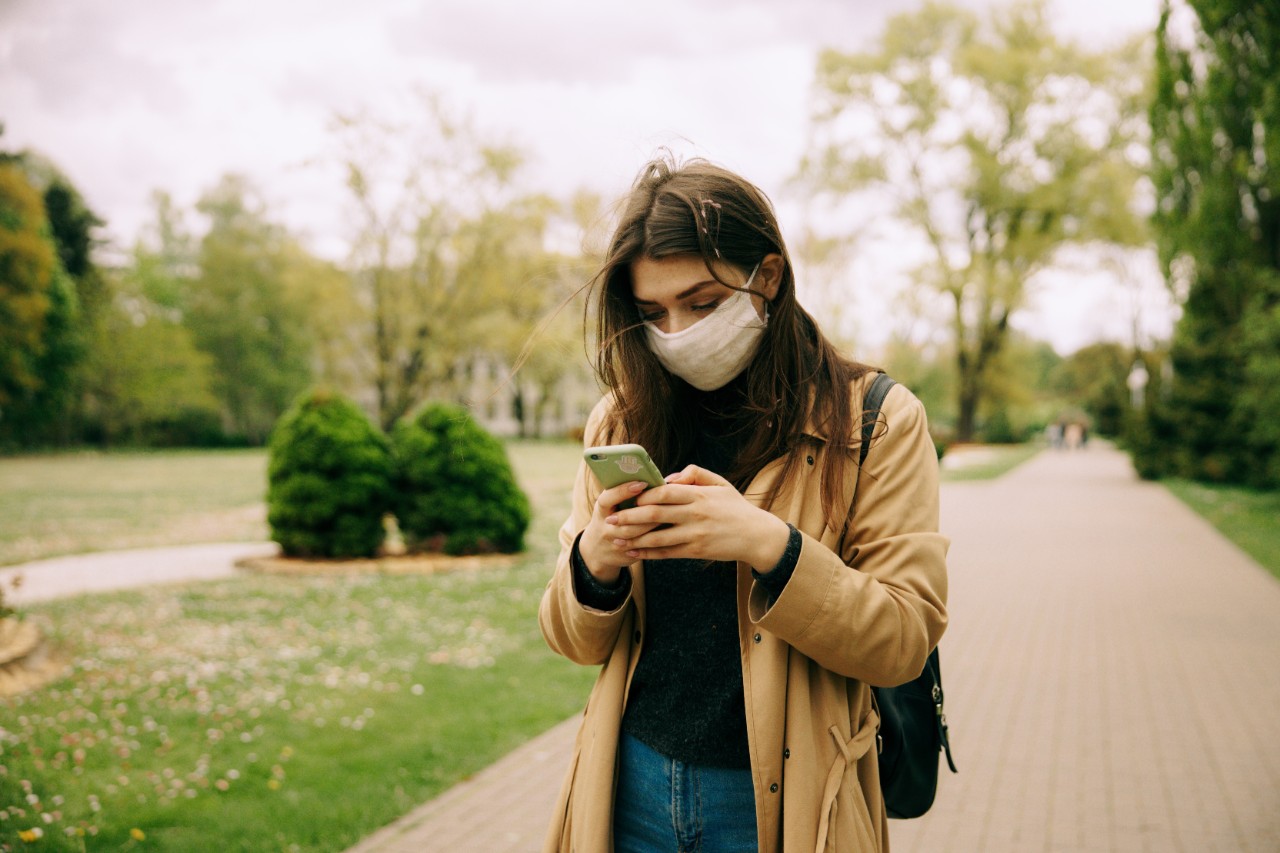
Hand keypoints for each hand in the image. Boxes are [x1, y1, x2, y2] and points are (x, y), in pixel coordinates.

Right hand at [577, 480, 663, 583]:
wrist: (597, 550)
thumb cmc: (611, 518)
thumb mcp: (610, 505)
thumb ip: (623, 492)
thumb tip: (648, 477)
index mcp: (601, 510)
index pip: (608, 499)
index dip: (623, 491)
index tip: (641, 483)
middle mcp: (605, 528)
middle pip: (626, 519)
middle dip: (647, 510)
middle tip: (665, 500)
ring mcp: (615, 544)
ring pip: (637, 535)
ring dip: (654, 525)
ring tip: (671, 515)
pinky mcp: (626, 555)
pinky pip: (644, 549)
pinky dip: (657, 540)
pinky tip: (670, 532)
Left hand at [609, 466, 790, 568]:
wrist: (757, 536)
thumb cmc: (736, 507)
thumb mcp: (720, 483)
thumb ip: (695, 474)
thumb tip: (669, 477)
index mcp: (699, 495)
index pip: (664, 492)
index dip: (643, 494)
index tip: (627, 497)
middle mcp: (695, 514)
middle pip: (655, 514)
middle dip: (629, 517)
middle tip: (610, 519)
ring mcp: (695, 535)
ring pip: (657, 537)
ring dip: (633, 538)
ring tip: (615, 539)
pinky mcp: (696, 551)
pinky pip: (666, 553)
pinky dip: (648, 553)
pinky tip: (633, 552)